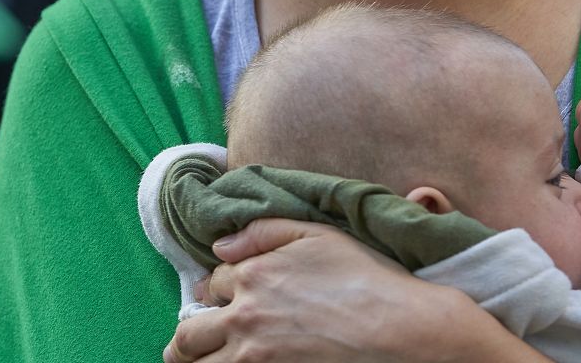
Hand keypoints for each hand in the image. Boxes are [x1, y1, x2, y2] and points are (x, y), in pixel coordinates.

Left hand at [163, 219, 480, 362]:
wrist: (392, 327)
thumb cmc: (361, 276)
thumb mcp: (317, 233)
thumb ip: (265, 231)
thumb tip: (222, 245)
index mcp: (254, 274)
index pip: (213, 280)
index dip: (219, 285)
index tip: (227, 293)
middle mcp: (243, 318)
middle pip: (188, 334)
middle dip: (187, 334)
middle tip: (193, 340)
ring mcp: (252, 357)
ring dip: (193, 361)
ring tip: (203, 360)